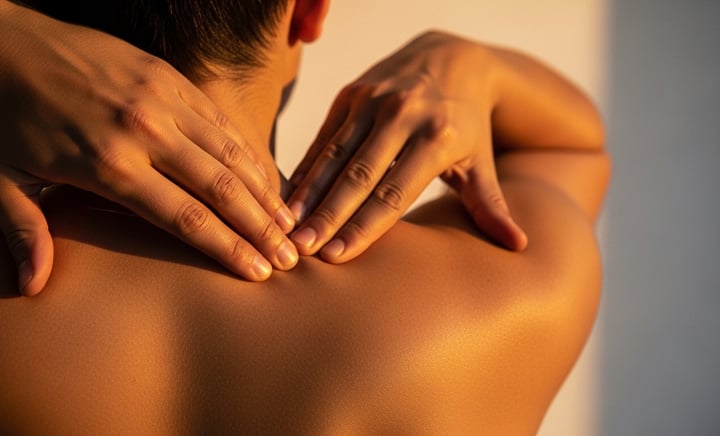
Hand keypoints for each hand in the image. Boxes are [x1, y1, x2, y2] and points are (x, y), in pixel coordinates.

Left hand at [0, 1, 296, 294]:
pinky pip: (218, 120)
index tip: (258, 272)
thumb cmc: (3, 118)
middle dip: (260, 226)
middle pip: (220, 188)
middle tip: (290, 255)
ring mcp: (161, 100)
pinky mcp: (168, 77)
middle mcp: (145, 133)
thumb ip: (26, 234)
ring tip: (288, 222)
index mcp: (109, 165)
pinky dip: (245, 151)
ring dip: (262, 190)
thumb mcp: (2, 181)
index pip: (185, 217)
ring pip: (228, 152)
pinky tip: (263, 175)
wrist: (3, 43)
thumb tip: (32, 288)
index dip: (227, 247)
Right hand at [287, 31, 526, 261]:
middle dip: (328, 216)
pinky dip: (307, 169)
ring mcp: (373, 101)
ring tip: (288, 228)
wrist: (454, 58)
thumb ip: (491, 205)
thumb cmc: (468, 123)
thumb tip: (518, 246)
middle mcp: (403, 115)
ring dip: (309, 194)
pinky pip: (324, 137)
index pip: (394, 193)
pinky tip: (290, 197)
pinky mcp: (352, 93)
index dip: (364, 227)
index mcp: (437, 138)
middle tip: (301, 250)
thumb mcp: (481, 162)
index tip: (338, 257)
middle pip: (359, 176)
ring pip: (334, 156)